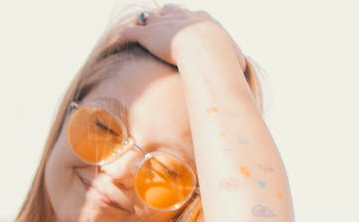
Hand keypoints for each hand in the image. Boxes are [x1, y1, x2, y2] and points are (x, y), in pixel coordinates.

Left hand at [112, 4, 245, 72]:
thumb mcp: (234, 58)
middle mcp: (181, 17)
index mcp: (201, 19)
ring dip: (143, 25)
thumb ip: (234, 63)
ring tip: (136, 31)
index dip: (184, 20)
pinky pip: (129, 33)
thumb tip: (243, 73)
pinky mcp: (147, 35)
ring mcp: (163, 24)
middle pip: (168, 11)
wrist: (205, 48)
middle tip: (157, 23)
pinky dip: (122, 38)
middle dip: (163, 17)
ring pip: (148, 19)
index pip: (190, 15)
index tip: (183, 25)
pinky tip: (115, 43)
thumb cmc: (223, 56)